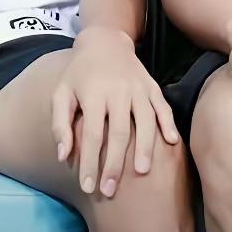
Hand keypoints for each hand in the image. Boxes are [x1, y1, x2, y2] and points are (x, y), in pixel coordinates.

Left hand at [51, 26, 178, 197]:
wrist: (104, 41)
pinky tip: (171, 142)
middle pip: (119, 132)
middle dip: (115, 164)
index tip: (88, 187)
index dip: (90, 162)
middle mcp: (117, 90)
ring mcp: (137, 87)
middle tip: (110, 190)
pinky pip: (162, 105)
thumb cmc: (79, 74)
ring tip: (141, 172)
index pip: (93, 134)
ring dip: (145, 147)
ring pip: (145, 120)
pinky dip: (168, 123)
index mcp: (93, 93)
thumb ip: (60, 124)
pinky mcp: (151, 85)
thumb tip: (63, 156)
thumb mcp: (61, 92)